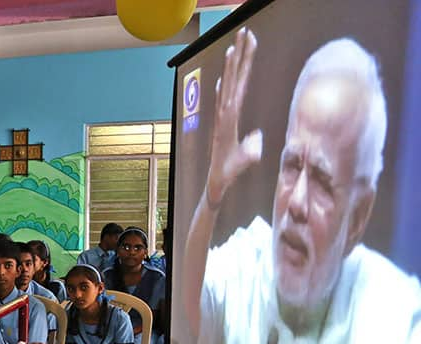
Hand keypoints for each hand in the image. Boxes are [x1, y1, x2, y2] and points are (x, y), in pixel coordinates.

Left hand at [206, 27, 261, 207]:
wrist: (215, 182)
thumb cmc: (228, 173)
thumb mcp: (241, 164)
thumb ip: (249, 153)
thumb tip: (256, 142)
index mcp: (229, 118)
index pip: (237, 84)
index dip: (242, 64)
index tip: (246, 45)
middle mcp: (223, 113)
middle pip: (232, 78)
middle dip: (239, 55)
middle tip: (244, 33)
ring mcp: (221, 117)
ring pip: (227, 85)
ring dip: (232, 66)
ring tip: (235, 46)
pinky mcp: (221, 124)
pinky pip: (222, 100)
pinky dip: (223, 86)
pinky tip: (221, 80)